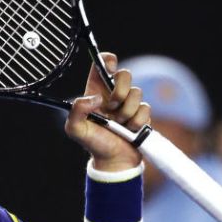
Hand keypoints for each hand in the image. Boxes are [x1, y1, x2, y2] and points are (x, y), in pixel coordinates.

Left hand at [64, 53, 150, 171]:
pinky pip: (146, 108)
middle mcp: (113, 93)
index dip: (108, 60)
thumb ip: (77, 110)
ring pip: (137, 92)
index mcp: (96, 91)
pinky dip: (137, 121)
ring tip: (119, 124)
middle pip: (125, 73)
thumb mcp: (75, 129)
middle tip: (112, 106)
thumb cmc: (93, 143)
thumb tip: (95, 98)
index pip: (103, 64)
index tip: (110, 69)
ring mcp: (129, 103)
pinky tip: (128, 130)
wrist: (114, 161)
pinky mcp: (142, 113)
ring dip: (127, 111)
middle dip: (121, 90)